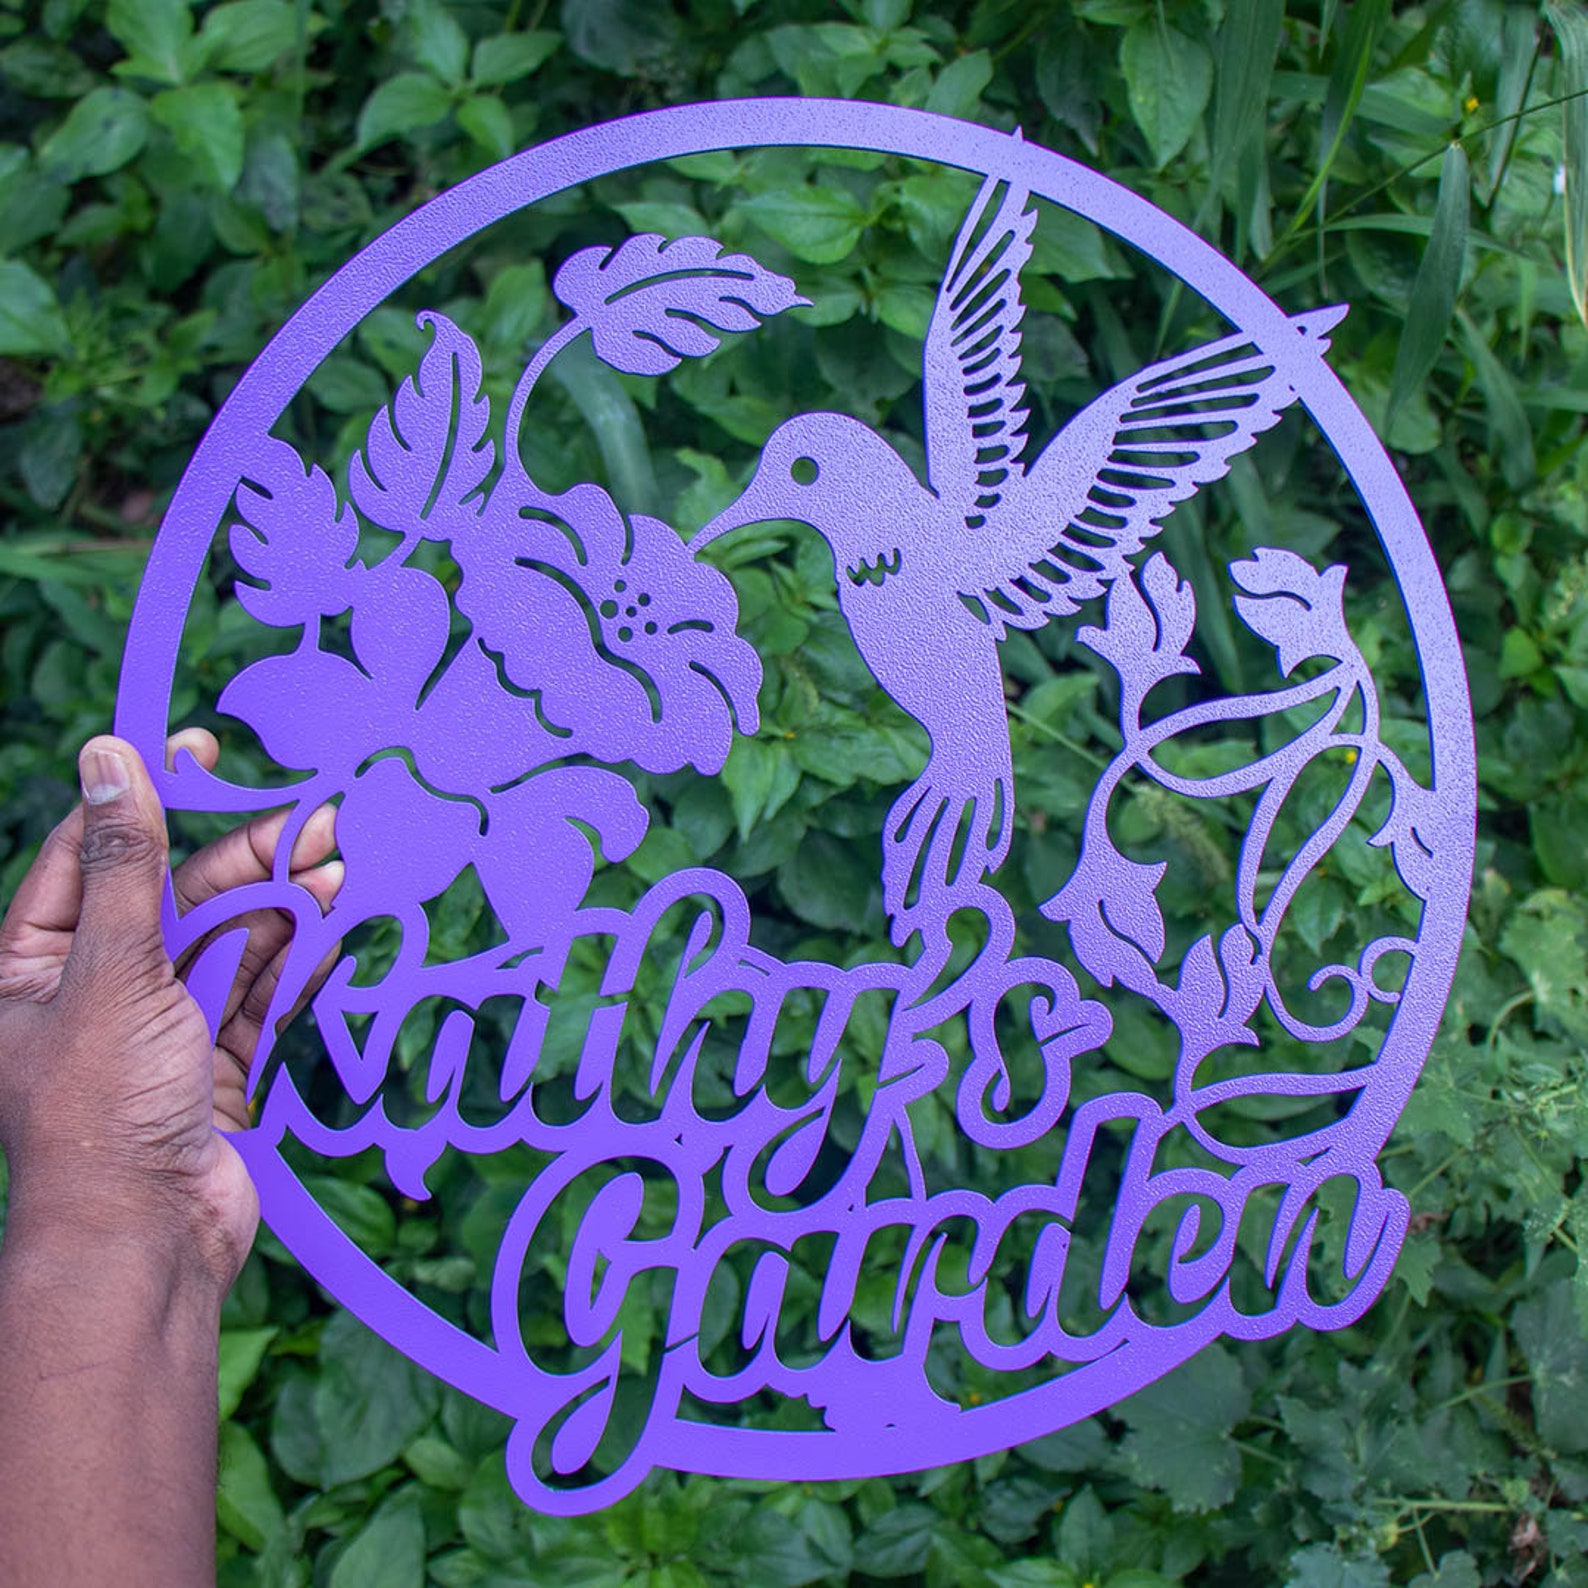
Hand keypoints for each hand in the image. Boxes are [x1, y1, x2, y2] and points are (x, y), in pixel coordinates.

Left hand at [0, 730, 340, 1287]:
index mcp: (34, 962)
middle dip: (243, 856)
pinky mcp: (213, 1059)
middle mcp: (94, 985)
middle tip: (317, 815)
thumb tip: (109, 756)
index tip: (203, 747)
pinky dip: (294, 955)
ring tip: (339, 861)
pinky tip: (334, 919)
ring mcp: (159, 1024)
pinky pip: (256, 989)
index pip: (91, 851)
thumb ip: (123, 865)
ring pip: (225, 939)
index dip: (147, 795)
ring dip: (280, 903)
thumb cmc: (104, 1110)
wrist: (148, 1243)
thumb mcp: (111, 972)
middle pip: (173, 893)